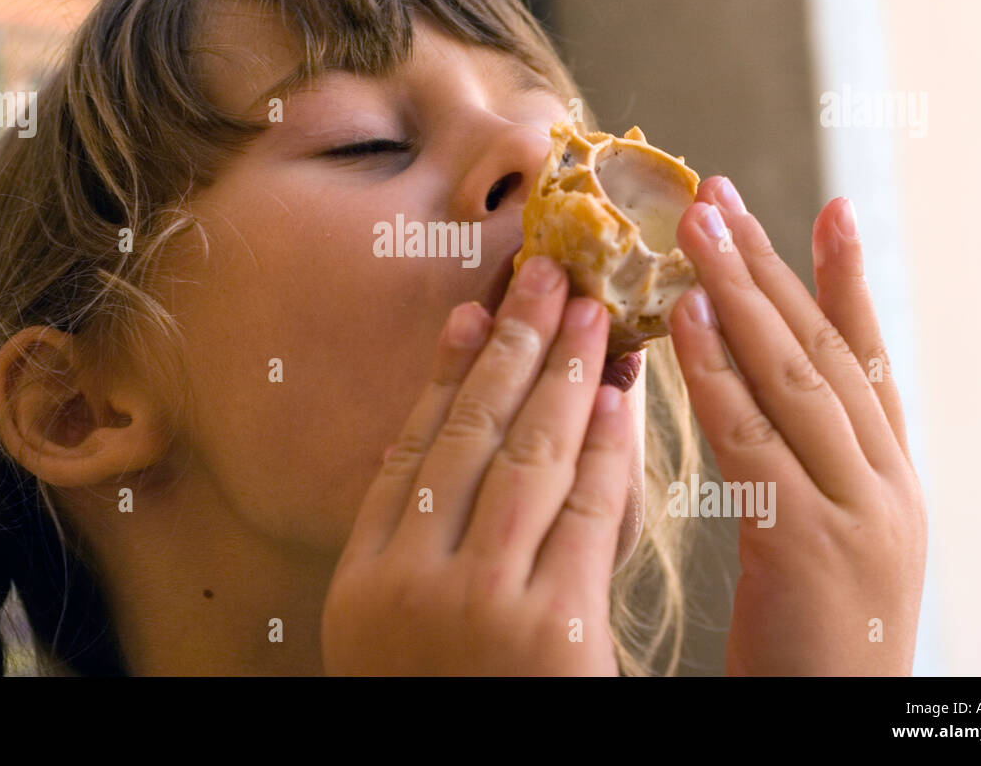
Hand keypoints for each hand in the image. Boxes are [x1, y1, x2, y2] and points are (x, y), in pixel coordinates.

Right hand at [321, 256, 634, 674]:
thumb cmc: (447, 704)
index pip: (411, 451)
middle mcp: (407, 584)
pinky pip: (583, 514)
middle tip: (545, 276)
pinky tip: (618, 398)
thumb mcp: (397, 633)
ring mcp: (476, 606)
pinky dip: (603, 449)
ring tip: (590, 313)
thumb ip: (412, 545)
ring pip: (525, 460)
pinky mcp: (550, 630)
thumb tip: (428, 438)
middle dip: (511, 347)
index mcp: (362, 583)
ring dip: (562, 377)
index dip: (445, 373)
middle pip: (466, 437)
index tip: (475, 309)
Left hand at [666, 177, 926, 674]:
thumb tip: (754, 393)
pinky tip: (689, 320)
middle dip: (773, 267)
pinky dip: (722, 374)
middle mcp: (887, 485)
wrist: (835, 731)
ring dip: (744, 296)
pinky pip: (757, 441)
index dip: (849, 282)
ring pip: (796, 380)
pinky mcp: (811, 549)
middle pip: (825, 352)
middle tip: (721, 195)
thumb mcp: (822, 541)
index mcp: (890, 481)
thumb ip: (801, 469)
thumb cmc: (813, 646)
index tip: (830, 208)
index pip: (868, 361)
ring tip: (699, 228)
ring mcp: (859, 514)